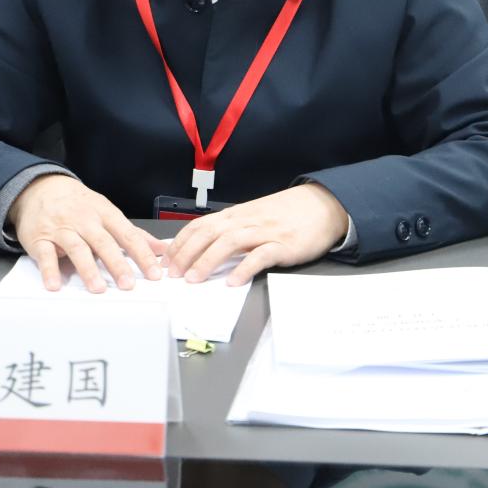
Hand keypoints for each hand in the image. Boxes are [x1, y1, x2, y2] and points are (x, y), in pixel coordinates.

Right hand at [10, 174, 165, 292]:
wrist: (42, 188)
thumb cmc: (80, 205)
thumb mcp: (108, 213)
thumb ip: (134, 234)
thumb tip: (161, 248)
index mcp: (105, 214)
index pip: (128, 235)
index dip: (142, 254)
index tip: (153, 273)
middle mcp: (85, 221)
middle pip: (103, 243)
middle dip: (117, 264)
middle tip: (127, 284)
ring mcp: (62, 229)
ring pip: (77, 249)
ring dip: (88, 269)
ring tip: (98, 288)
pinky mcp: (40, 238)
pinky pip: (46, 255)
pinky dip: (50, 270)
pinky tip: (55, 284)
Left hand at [166, 183, 349, 286]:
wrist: (322, 206)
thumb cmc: (286, 214)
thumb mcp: (254, 217)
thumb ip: (232, 229)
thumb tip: (203, 248)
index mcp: (236, 215)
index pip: (200, 226)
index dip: (180, 243)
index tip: (165, 260)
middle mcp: (246, 221)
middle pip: (208, 233)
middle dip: (186, 253)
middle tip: (172, 274)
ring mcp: (265, 232)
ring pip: (229, 243)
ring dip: (208, 261)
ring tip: (193, 279)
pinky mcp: (283, 245)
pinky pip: (261, 256)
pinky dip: (245, 268)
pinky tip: (233, 282)